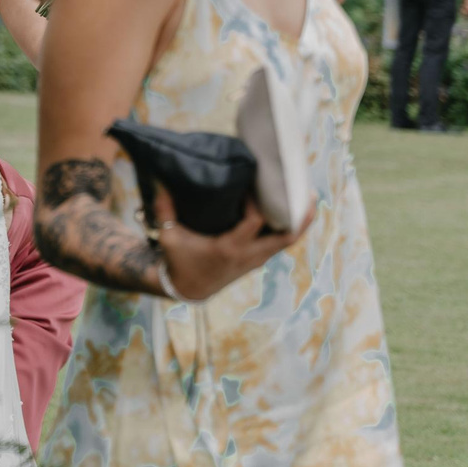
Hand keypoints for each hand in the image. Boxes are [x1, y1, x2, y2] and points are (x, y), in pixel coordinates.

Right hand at [151, 190, 307, 301]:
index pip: (254, 222)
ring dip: (300, 221)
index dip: (258, 202)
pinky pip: (281, 243)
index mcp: (229, 247)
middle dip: (300, 215)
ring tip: (308, 195)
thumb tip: (159, 177)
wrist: (188, 289)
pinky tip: (295, 211)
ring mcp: (257, 259)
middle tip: (306, 189)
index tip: (254, 182)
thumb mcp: (169, 235)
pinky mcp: (258, 259)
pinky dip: (290, 227)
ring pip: (289, 241)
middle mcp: (249, 255)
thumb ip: (164, 207)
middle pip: (286, 236)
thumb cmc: (178, 259)